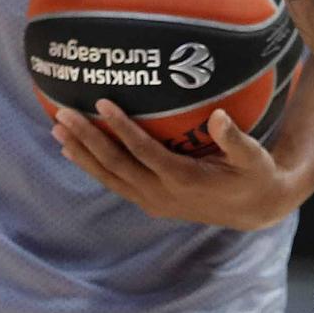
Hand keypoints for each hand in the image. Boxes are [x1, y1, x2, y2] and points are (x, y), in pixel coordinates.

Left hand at [52, 100, 300, 230]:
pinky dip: (93, 167)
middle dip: (88, 140)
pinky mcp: (151, 203)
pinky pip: (116, 183)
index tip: (102, 102)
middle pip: (117, 166)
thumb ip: (236, 139)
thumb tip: (219, 116)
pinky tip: (73, 152)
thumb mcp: (254, 157)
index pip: (145, 152)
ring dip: (83, 154)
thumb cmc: (256, 175)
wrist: (255, 210)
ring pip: (110, 177)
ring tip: (57, 131)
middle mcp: (163, 194)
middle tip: (63, 115)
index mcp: (186, 180)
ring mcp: (154, 201)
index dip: (122, 128)